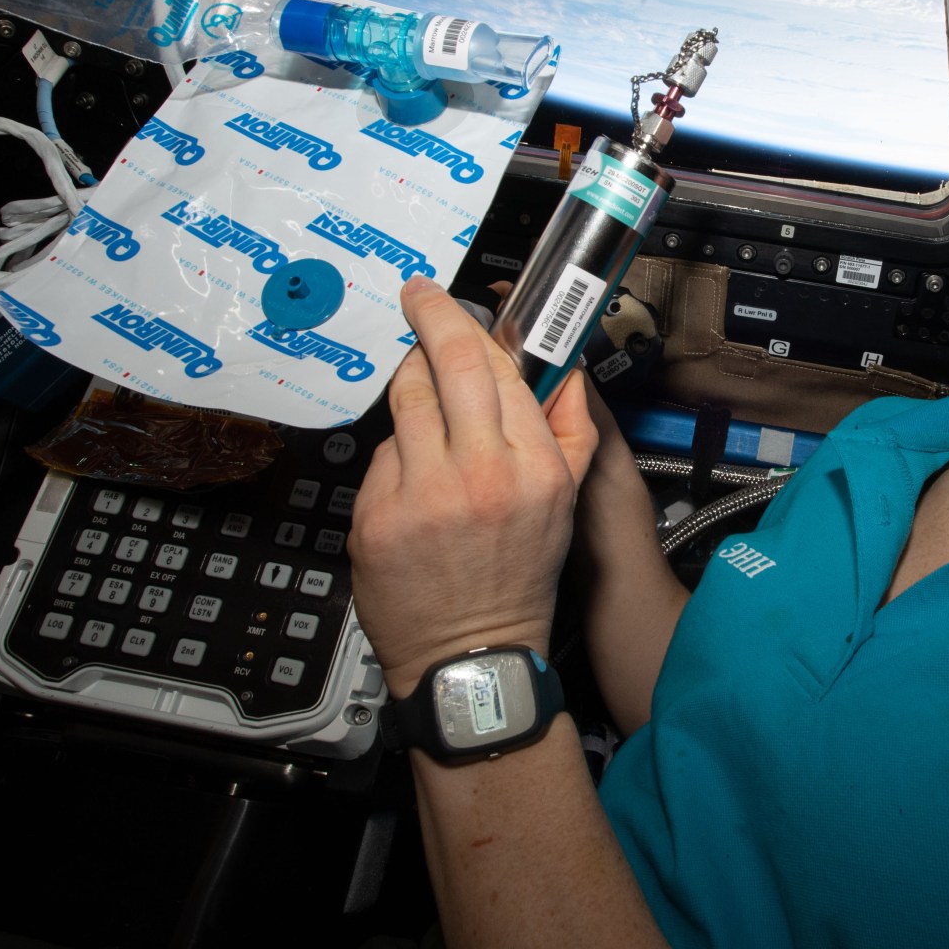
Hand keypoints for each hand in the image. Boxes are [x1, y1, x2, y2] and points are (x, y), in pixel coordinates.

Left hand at [349, 277, 598, 695]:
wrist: (471, 653)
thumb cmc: (519, 575)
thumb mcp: (566, 500)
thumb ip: (572, 427)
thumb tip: (565, 366)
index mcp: (534, 466)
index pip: (498, 368)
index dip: (472, 327)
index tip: (454, 304)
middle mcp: (479, 473)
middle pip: (446, 363)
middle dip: (429, 315)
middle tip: (418, 295)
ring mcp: (421, 494)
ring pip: (404, 399)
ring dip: (410, 384)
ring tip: (422, 401)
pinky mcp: (376, 516)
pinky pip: (382, 455)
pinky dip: (397, 457)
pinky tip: (413, 484)